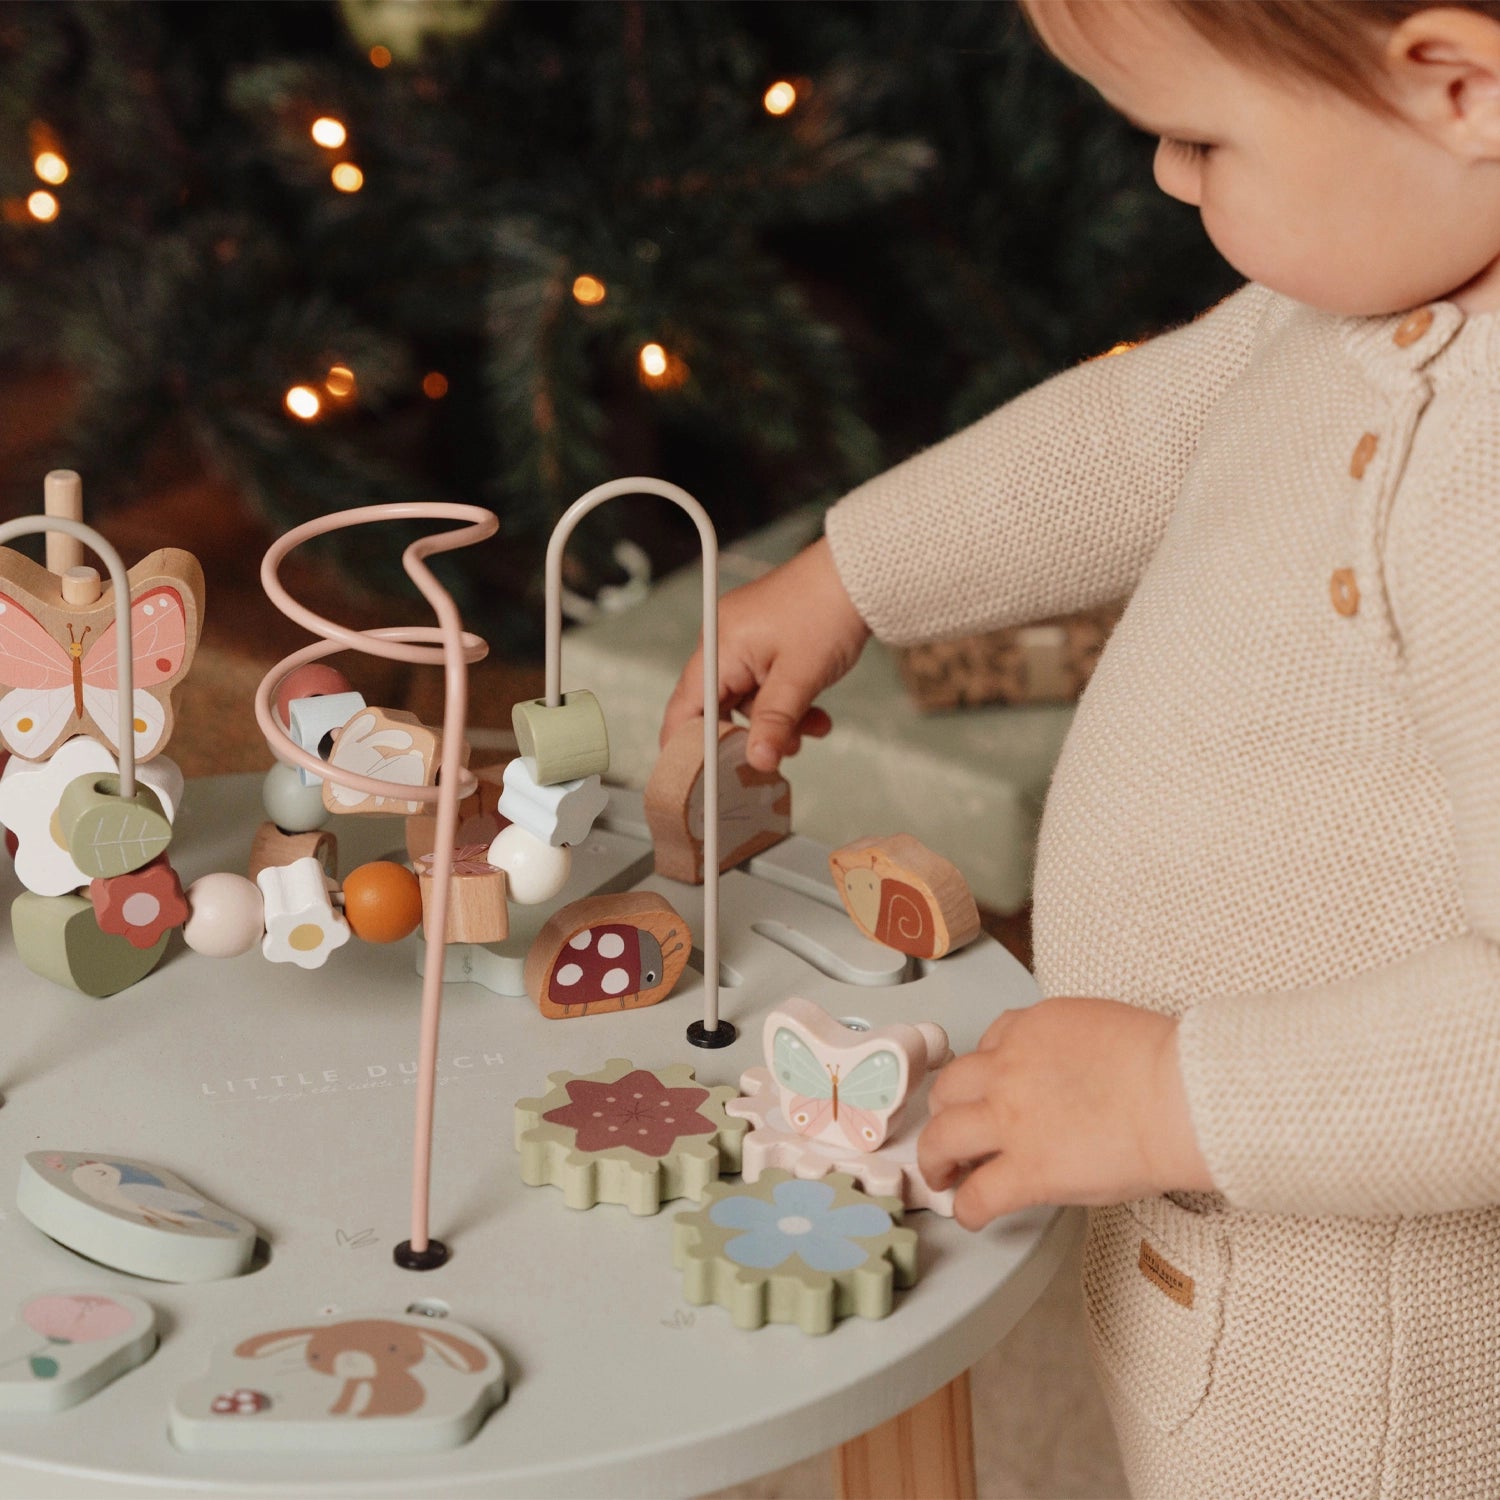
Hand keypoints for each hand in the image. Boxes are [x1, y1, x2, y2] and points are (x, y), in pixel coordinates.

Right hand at [660, 537, 870, 771]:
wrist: (859, 575)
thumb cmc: (826, 610)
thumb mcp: (800, 678)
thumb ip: (774, 723)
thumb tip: (758, 760)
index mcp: (719, 647)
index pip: (685, 708)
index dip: (687, 747)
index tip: (699, 779)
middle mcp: (723, 641)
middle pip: (717, 707)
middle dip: (749, 735)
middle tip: (776, 755)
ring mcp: (744, 640)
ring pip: (747, 700)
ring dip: (776, 721)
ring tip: (810, 728)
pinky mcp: (765, 640)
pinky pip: (764, 683)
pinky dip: (786, 702)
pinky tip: (814, 711)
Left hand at [918, 995, 1213, 1229]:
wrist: (1180, 1096)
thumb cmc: (1164, 1065)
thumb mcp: (1099, 1028)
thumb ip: (1065, 1046)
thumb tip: (1064, 1072)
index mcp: (1032, 1027)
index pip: (990, 1043)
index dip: (987, 1072)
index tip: (991, 1089)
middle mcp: (1009, 1068)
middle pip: (951, 1086)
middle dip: (947, 1109)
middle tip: (953, 1130)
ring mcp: (1011, 1119)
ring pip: (943, 1135)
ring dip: (936, 1157)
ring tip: (942, 1174)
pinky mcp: (1026, 1169)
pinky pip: (977, 1194)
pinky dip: (966, 1208)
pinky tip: (970, 1214)